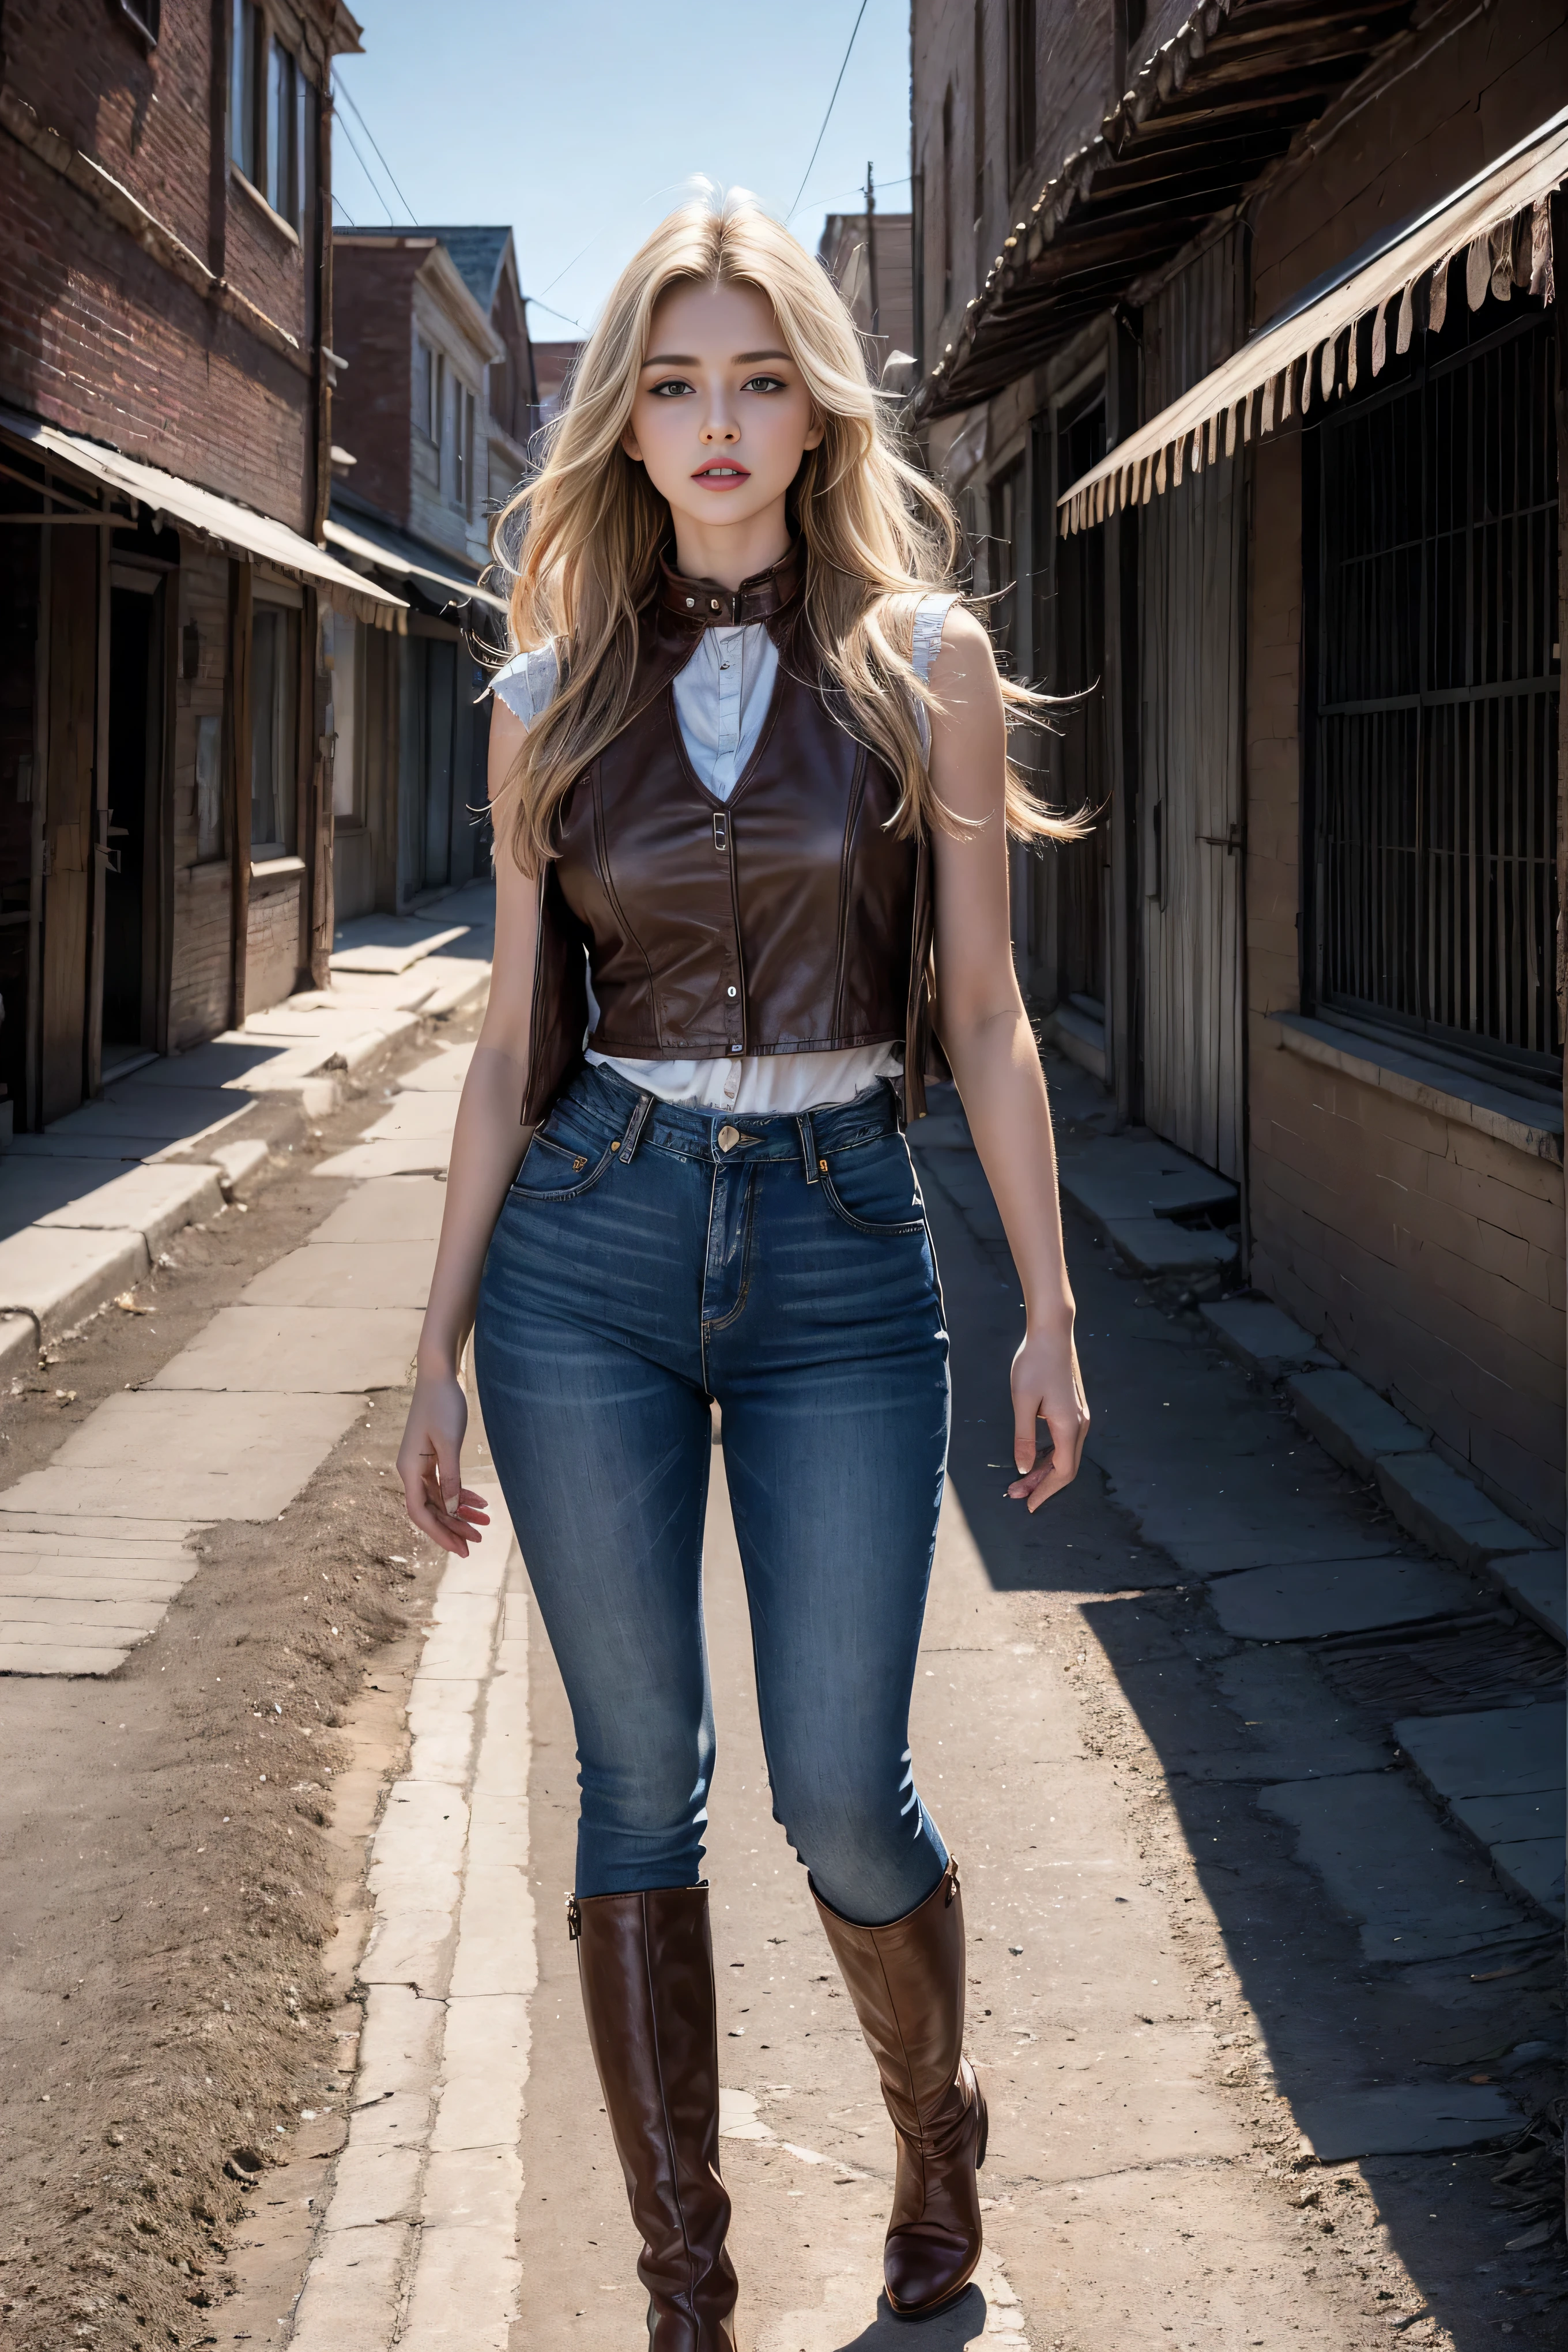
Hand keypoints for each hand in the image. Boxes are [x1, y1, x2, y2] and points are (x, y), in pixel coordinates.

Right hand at [397, 1370, 490, 1555]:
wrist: (439, 1375)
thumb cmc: (443, 1405)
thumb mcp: (449, 1443)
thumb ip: (451, 1478)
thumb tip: (454, 1510)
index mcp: (409, 1470)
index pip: (421, 1513)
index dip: (440, 1533)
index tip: (460, 1548)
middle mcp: (411, 1470)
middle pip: (431, 1510)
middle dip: (453, 1528)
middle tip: (477, 1543)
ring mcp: (421, 1464)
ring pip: (440, 1499)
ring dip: (461, 1513)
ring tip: (485, 1525)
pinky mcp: (432, 1457)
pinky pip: (445, 1484)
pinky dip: (461, 1495)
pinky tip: (480, 1503)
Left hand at [1005, 1322, 1089, 1512]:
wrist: (1052, 1332)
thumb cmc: (1035, 1362)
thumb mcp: (1022, 1402)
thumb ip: (1023, 1438)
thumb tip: (1023, 1469)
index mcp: (1069, 1426)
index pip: (1063, 1472)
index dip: (1045, 1492)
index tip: (1028, 1504)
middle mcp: (1080, 1424)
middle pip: (1064, 1467)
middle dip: (1041, 1484)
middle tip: (1015, 1494)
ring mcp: (1078, 1415)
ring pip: (1064, 1454)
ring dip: (1043, 1469)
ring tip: (1020, 1480)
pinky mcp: (1072, 1408)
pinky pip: (1064, 1441)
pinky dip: (1049, 1454)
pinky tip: (1033, 1457)